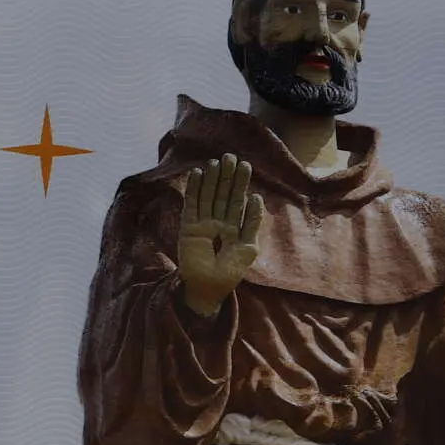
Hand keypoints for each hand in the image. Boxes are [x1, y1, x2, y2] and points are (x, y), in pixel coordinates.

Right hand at [174, 153, 261, 315]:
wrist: (209, 287)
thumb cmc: (231, 272)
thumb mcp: (249, 246)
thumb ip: (252, 222)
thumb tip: (256, 197)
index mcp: (234, 227)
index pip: (237, 201)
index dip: (240, 183)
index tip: (245, 165)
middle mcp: (218, 222)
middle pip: (222, 194)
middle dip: (226, 176)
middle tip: (230, 156)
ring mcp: (202, 223)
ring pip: (207, 196)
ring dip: (211, 179)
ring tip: (215, 161)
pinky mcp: (188, 226)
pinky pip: (192, 204)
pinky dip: (194, 189)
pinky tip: (197, 173)